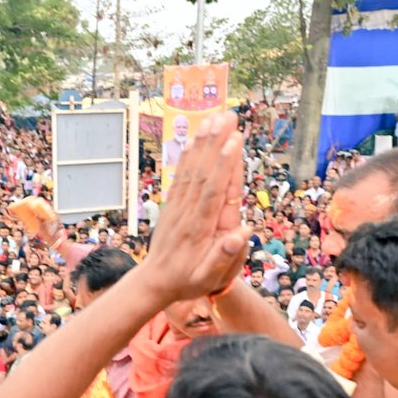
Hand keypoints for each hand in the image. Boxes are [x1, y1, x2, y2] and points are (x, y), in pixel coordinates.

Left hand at [142, 112, 250, 300]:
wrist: (154, 282)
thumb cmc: (186, 282)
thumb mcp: (206, 279)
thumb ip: (223, 258)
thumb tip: (243, 233)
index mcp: (199, 228)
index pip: (213, 192)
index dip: (224, 165)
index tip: (233, 140)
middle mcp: (188, 212)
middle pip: (203, 172)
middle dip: (216, 142)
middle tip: (228, 115)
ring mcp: (178, 207)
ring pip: (192, 170)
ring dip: (204, 142)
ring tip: (214, 117)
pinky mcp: (173, 205)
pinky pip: (182, 176)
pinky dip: (189, 156)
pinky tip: (196, 139)